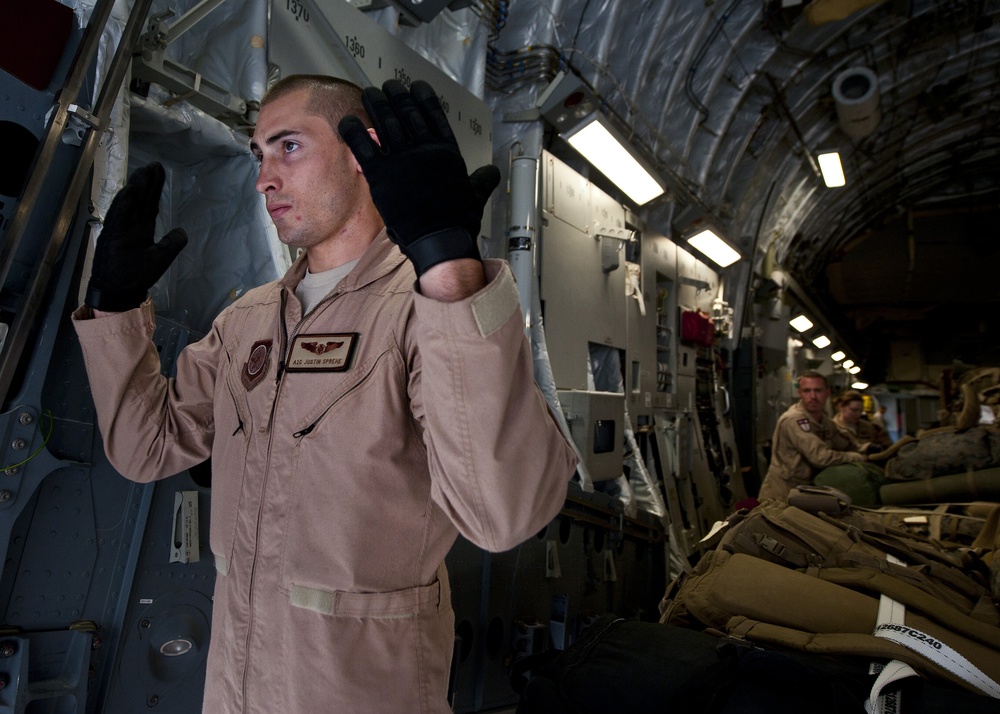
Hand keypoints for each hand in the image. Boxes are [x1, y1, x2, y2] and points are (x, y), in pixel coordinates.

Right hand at [85, 162, 187, 311]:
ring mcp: (119, 228)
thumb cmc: (137, 275)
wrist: (119, 291)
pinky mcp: (111, 235)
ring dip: (136, 187)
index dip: (154, 188)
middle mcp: (130, 225)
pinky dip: (124, 203)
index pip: (149, 203)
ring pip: (129, 203)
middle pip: (140, 199)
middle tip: (154, 165)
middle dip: (147, 182)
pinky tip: (130, 190)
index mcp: (141, 228)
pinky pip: (118, 216)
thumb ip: (172, 243)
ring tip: (143, 171)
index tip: (159, 172)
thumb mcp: (161, 257)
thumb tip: (182, 230)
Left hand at [338, 79, 500, 276]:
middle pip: (405, 111)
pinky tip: (346, 120)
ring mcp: (401, 159)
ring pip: (384, 121)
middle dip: (394, 95)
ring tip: (369, 94)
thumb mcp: (476, 194)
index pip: (433, 112)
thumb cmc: (458, 220)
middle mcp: (423, 148)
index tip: (415, 87)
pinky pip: (362, 145)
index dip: (422, 96)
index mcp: (445, 149)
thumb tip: (492, 173)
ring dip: (374, 103)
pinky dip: (352, 130)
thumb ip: (482, 179)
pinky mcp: (380, 174)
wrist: (439, 239)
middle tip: (386, 88)